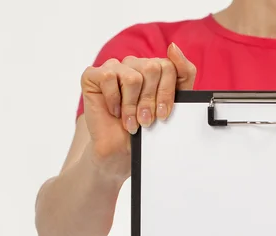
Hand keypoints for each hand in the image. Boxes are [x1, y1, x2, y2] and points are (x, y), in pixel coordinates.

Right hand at [80, 43, 196, 179]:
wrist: (121, 149)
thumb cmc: (146, 129)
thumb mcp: (174, 105)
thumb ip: (182, 75)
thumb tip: (173, 47)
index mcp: (154, 70)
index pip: (169, 66)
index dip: (167, 93)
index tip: (163, 114)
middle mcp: (134, 65)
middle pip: (152, 68)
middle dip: (150, 101)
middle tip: (145, 121)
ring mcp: (113, 68)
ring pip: (132, 77)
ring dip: (132, 106)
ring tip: (130, 121)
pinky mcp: (93, 75)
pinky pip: (109, 77)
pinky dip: (114, 100)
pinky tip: (114, 111)